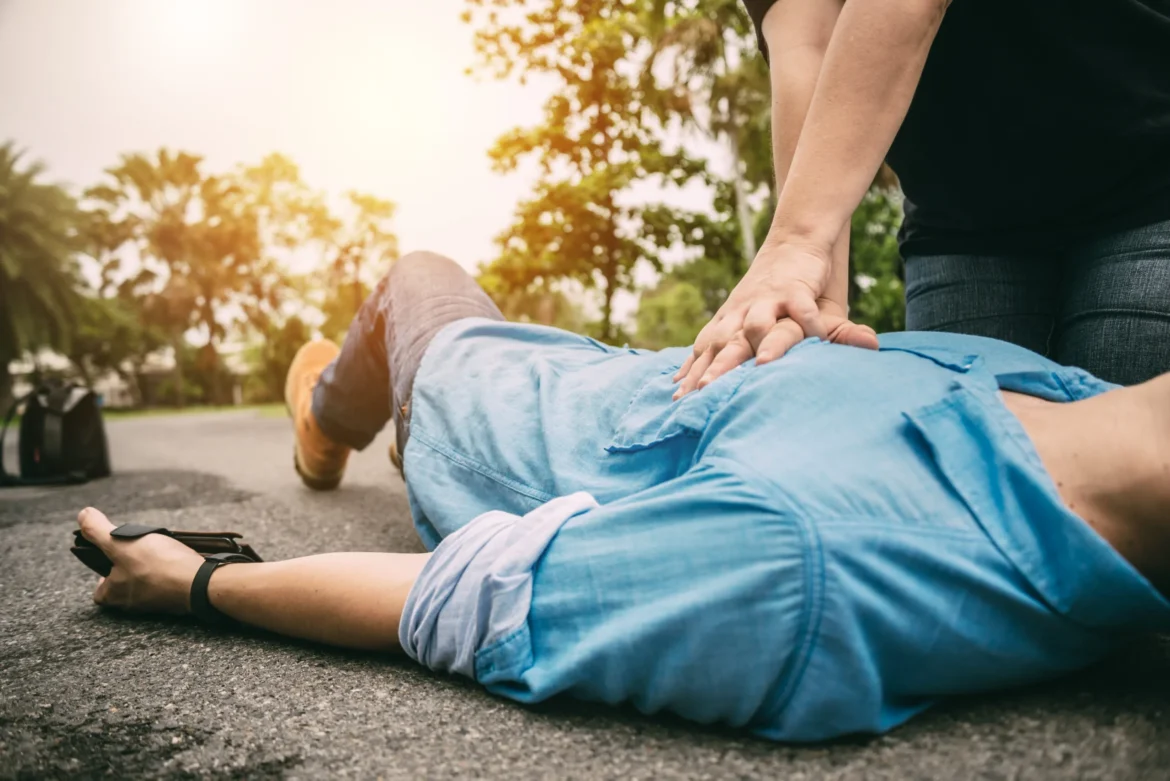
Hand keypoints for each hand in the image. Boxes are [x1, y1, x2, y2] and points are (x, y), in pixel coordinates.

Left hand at [77, 507, 203, 614]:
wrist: (201, 583)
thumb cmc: (157, 566)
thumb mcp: (121, 543)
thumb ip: (98, 530)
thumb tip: (82, 515)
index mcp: (114, 595)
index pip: (99, 590)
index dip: (102, 574)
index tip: (112, 557)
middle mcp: (133, 604)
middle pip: (124, 585)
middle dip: (129, 568)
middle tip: (138, 550)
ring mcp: (157, 603)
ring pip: (147, 584)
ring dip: (151, 569)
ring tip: (159, 550)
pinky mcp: (177, 598)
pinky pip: (167, 584)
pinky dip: (169, 572)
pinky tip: (176, 559)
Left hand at [673, 240, 878, 397]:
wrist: (792, 241)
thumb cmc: (764, 288)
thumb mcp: (737, 315)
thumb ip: (718, 345)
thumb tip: (681, 376)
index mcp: (727, 320)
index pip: (704, 349)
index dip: (692, 373)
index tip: (678, 399)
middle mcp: (742, 311)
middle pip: (723, 341)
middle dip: (714, 366)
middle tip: (704, 390)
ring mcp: (768, 300)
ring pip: (757, 325)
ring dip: (757, 344)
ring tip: (759, 366)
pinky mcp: (795, 290)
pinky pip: (802, 310)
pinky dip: (809, 325)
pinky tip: (815, 341)